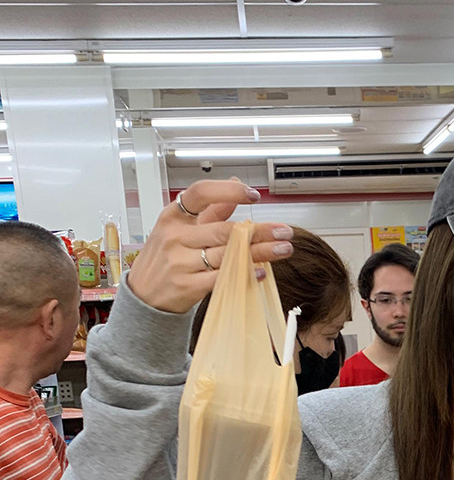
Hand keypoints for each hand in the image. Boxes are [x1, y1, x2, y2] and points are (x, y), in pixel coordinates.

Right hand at [126, 179, 295, 314]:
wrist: (144, 296)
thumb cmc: (165, 259)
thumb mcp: (179, 228)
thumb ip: (209, 209)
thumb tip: (234, 183)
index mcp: (173, 216)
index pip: (200, 194)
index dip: (228, 191)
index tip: (253, 195)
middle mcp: (175, 236)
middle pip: (224, 230)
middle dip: (259, 230)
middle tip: (284, 231)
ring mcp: (180, 262)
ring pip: (227, 254)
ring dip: (260, 252)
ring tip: (282, 249)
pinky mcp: (186, 286)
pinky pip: (221, 278)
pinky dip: (243, 274)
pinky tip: (260, 271)